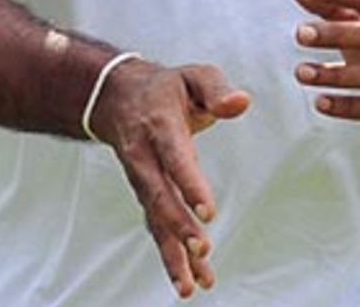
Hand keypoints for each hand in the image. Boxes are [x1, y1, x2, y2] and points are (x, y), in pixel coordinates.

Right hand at [90, 59, 250, 297]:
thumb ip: (216, 88)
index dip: (189, 184)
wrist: (119, 98)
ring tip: (193, 287)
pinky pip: (156, 228)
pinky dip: (171, 256)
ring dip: (173, 254)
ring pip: (155, 221)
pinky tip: (189, 283)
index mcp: (160, 125)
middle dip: (179, 227)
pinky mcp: (146, 195)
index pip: (175, 157)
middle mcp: (145, 157)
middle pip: (159, 196)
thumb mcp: (194, 74)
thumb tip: (240, 103)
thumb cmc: (168, 87)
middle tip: (204, 250)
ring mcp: (142, 180)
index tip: (208, 211)